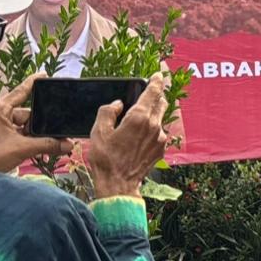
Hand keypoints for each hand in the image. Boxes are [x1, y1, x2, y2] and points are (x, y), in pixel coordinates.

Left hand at [0, 75, 72, 171]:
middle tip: (58, 130)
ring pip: (24, 124)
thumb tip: (69, 144)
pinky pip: (20, 132)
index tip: (44, 74)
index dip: (33, 83)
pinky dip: (30, 138)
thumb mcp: (23, 148)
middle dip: (41, 124)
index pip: (20, 92)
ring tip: (52, 142)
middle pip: (26, 113)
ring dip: (36, 134)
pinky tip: (42, 146)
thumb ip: (48, 144)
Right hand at [88, 74, 168, 198]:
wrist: (118, 184)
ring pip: (161, 118)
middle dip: (157, 95)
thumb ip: (108, 112)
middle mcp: (154, 126)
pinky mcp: (161, 149)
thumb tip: (117, 104)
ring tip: (142, 115)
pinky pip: (159, 133)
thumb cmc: (106, 158)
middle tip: (151, 91)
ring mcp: (160, 138)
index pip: (152, 93)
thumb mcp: (98, 131)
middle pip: (161, 103)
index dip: (156, 82)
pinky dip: (152, 128)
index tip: (159, 75)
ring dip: (154, 113)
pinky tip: (141, 134)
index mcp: (139, 118)